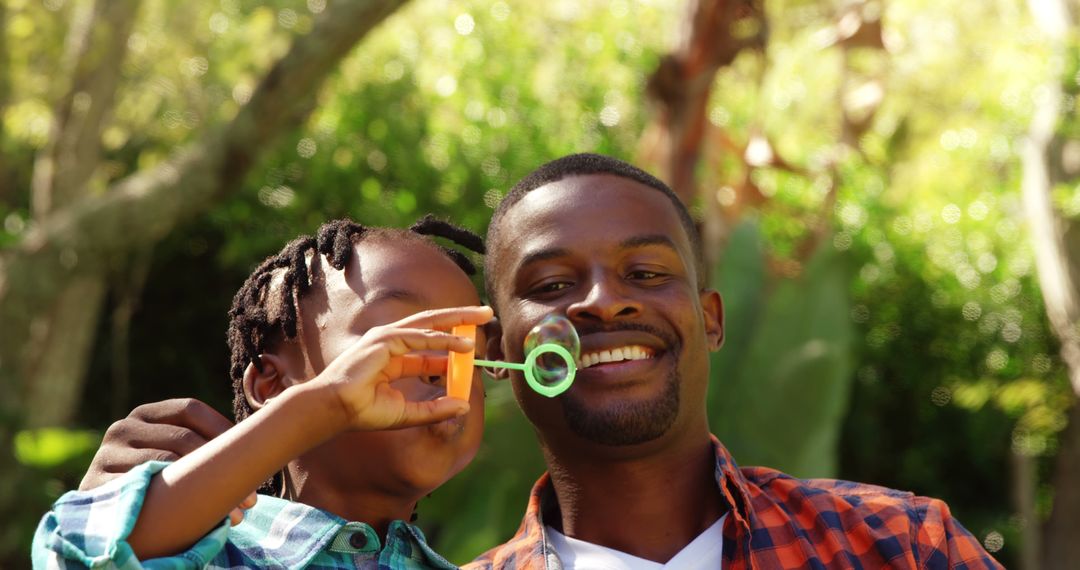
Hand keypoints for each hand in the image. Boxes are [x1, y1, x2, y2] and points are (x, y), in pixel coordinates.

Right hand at [81, 398, 257, 523]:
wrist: (102, 520)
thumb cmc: (153, 484)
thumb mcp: (171, 456)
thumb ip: (200, 444)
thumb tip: (266, 438)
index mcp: (146, 414)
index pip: (190, 409)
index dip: (223, 428)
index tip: (251, 457)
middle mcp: (123, 427)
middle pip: (183, 438)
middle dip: (221, 467)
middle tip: (251, 499)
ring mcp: (106, 455)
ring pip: (167, 465)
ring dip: (205, 491)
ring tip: (234, 515)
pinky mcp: (94, 485)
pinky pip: (142, 491)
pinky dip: (174, 505)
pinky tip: (197, 519)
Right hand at [318, 306, 492, 430]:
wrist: (336, 410)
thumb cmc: (364, 412)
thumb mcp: (408, 412)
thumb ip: (435, 409)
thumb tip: (465, 407)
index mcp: (395, 358)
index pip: (430, 348)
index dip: (454, 347)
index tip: (476, 349)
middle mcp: (392, 343)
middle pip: (433, 324)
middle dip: (461, 318)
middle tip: (485, 313)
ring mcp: (388, 338)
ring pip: (430, 323)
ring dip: (458, 319)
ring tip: (482, 317)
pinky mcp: (385, 340)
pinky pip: (420, 337)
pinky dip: (443, 339)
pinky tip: (463, 343)